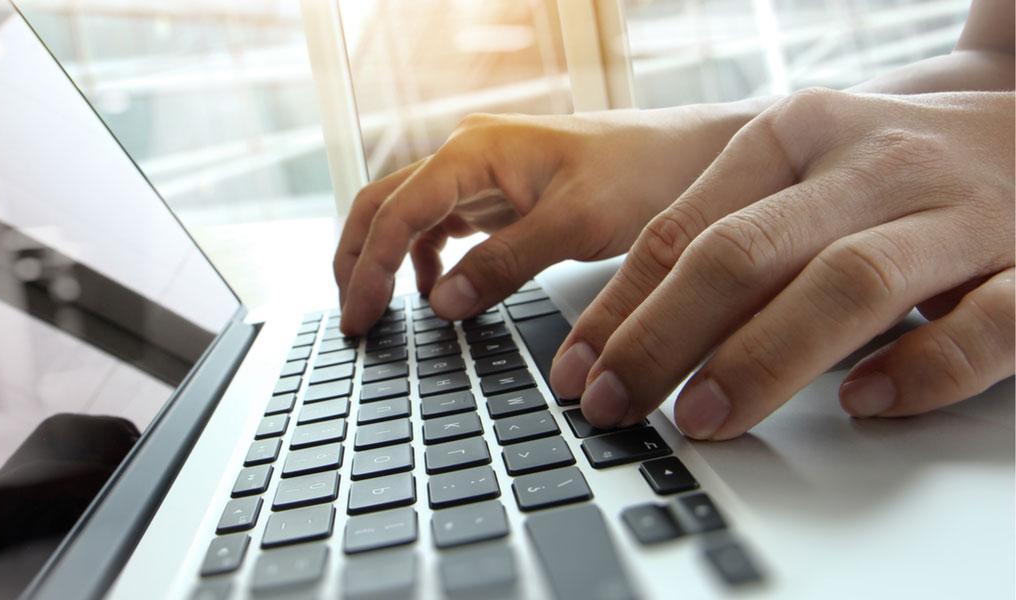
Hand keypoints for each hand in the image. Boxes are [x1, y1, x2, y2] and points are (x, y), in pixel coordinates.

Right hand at [334, 107, 756, 334]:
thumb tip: (442, 304)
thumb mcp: (576, 224)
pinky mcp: (499, 195)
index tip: (359, 318)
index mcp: (475, 150)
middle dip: (356, 260)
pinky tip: (436, 293)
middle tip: (353, 320)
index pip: (396, 211)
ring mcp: (480, 175)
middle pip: (382, 205)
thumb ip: (506, 262)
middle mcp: (468, 155)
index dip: (367, 268)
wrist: (691, 157)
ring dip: (384, 261)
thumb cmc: (644, 173)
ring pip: (406, 216)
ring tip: (379, 312)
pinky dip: (425, 261)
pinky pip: (441, 226)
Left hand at [550, 89, 1014, 438]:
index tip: (577, 373)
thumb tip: (628, 332)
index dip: (620, 308)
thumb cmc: (900, 166)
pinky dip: (921, 368)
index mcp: (798, 134)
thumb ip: (729, 234)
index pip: (683, 228)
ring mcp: (958, 213)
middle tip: (616, 406)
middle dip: (664, 336)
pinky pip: (984, 324)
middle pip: (745, 252)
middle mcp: (870, 165)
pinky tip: (863, 402)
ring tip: (704, 418)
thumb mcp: (805, 170)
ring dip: (764, 358)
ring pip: (848, 283)